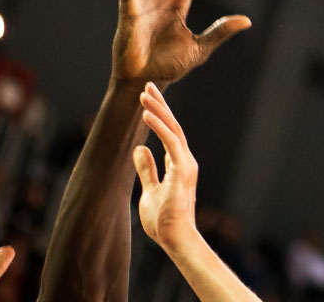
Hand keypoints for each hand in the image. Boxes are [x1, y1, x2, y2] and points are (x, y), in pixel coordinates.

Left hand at [132, 83, 200, 250]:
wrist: (175, 238)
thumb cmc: (164, 220)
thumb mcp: (150, 190)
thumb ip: (147, 169)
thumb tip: (138, 149)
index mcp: (178, 164)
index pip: (169, 133)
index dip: (159, 115)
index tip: (148, 98)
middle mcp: (185, 160)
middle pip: (172, 126)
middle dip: (159, 105)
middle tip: (147, 85)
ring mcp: (186, 164)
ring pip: (172, 129)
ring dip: (158, 110)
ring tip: (145, 93)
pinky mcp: (183, 170)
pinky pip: (170, 142)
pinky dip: (158, 127)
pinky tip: (147, 115)